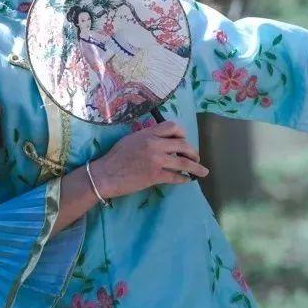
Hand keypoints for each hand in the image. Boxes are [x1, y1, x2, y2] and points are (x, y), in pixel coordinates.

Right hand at [87, 121, 208, 199]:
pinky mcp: (154, 176)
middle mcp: (154, 144)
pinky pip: (175, 177)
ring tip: (202, 171)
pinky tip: (186, 180)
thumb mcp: (131, 139)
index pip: (172, 127)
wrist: (105, 175)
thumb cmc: (115, 157)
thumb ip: (147, 136)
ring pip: (183, 162)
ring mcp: (156, 160)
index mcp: (148, 133)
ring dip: (195, 167)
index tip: (184, 139)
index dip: (182, 133)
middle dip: (192, 151)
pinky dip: (183, 179)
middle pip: (183, 144)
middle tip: (196, 157)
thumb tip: (161, 138)